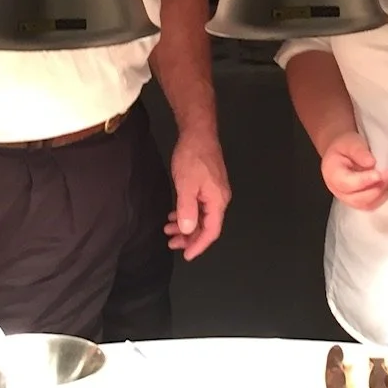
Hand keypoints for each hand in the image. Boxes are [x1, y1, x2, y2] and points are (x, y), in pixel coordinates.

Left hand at [167, 127, 230, 259]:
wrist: (198, 132)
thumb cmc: (192, 157)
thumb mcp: (186, 185)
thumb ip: (187, 209)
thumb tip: (188, 230)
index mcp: (217, 201)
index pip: (211, 231)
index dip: (199, 245)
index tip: (186, 255)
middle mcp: (219, 199)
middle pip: (207, 226)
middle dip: (189, 238)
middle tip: (171, 243)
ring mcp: (214, 192)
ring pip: (201, 217)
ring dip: (186, 226)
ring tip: (168, 230)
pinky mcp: (207, 186)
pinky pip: (198, 207)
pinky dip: (186, 214)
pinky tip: (173, 215)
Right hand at [321, 132, 387, 210]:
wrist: (342, 151)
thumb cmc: (345, 146)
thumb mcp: (350, 142)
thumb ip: (358, 151)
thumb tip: (371, 163)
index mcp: (332, 174)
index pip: (347, 183)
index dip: (364, 181)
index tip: (379, 174)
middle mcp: (337, 189)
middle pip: (356, 199)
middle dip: (376, 189)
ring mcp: (347, 198)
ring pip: (365, 204)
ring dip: (381, 194)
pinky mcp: (357, 200)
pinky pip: (371, 205)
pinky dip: (382, 197)